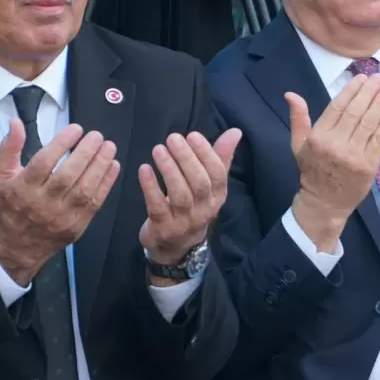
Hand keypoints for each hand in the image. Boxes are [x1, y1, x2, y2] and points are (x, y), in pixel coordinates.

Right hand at [0, 121, 121, 285]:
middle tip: (97, 136)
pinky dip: (106, 183)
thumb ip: (9, 148)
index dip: (61, 144)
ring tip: (109, 147)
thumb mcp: (2, 176)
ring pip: (84, 190)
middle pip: (66, 176)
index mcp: (23, 188)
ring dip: (100, 166)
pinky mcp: (77, 224)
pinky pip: (95, 203)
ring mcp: (61, 216)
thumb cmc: (13, 203)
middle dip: (85, 154)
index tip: (76, 129)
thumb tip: (16, 122)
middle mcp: (42, 203)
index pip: (43, 163)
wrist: (20, 244)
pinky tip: (113, 165)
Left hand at [138, 129, 241, 268]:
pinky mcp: (163, 228)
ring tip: (158, 149)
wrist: (176, 247)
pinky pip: (157, 206)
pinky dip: (150, 187)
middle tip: (172, 138)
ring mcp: (184, 221)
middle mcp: (204, 209)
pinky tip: (144, 169)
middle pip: (199, 183)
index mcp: (218, 196)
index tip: (193, 135)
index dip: (206, 154)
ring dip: (169, 170)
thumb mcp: (209, 184)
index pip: (217, 174)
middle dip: (186, 159)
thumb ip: (220, 157)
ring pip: (179, 195)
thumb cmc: (194, 206)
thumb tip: (235, 132)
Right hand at [288, 75, 379, 251]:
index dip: (350, 90)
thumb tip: (291, 94)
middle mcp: (336, 145)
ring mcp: (354, 156)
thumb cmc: (312, 170)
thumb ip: (298, 118)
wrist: (325, 203)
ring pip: (370, 122)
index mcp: (318, 138)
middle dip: (369, 92)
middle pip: (356, 112)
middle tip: (379, 77)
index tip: (361, 77)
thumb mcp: (298, 145)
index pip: (337, 108)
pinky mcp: (369, 165)